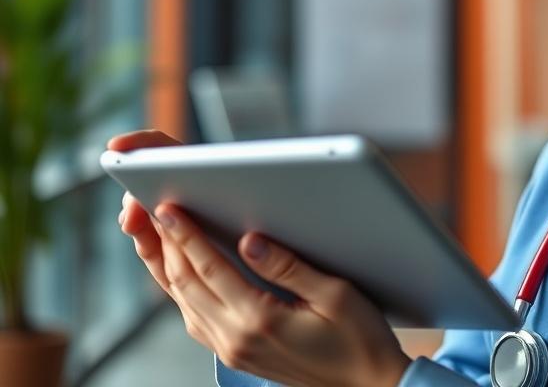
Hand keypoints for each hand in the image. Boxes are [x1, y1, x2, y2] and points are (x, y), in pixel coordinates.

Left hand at [109, 130, 410, 386]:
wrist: (368, 384)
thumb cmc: (360, 338)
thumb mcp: (335, 294)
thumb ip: (289, 267)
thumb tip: (251, 241)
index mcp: (260, 320)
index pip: (210, 268)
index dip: (186, 235)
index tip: (167, 207)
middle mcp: (236, 339)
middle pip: (184, 285)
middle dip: (164, 244)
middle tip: (149, 210)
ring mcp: (231, 351)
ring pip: (182, 303)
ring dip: (165, 266)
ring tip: (153, 234)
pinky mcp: (235, 355)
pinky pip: (194, 318)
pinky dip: (180, 290)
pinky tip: (180, 272)